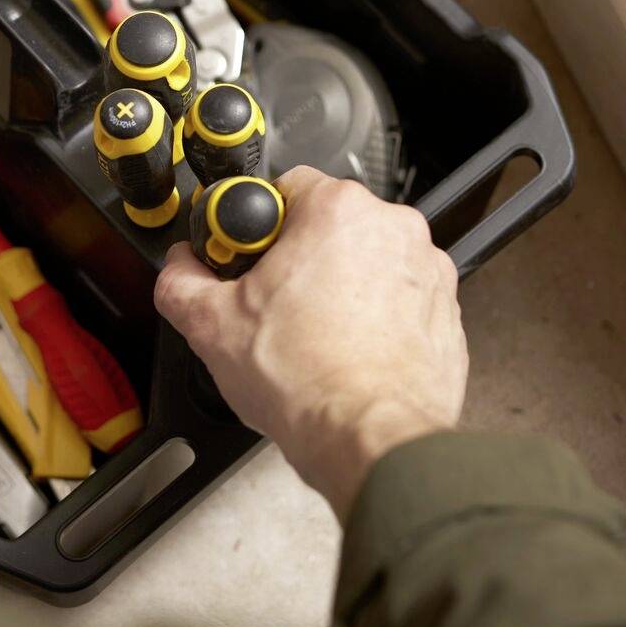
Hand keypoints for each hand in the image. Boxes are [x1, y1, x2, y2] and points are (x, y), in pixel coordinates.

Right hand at [154, 166, 467, 520]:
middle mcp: (393, 230)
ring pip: (366, 264)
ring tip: (311, 336)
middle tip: (272, 305)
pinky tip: (345, 353)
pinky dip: (374, 320)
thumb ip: (181, 281)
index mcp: (339, 211)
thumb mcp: (211, 326)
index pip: (285, 187)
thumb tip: (180, 268)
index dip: (254, 227)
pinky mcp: (445, 313)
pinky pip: (398, 301)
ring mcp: (428, 272)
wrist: (371, 439)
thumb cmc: (310, 381)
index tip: (244, 259)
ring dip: (340, 288)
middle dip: (298, 258)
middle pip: (329, 226)